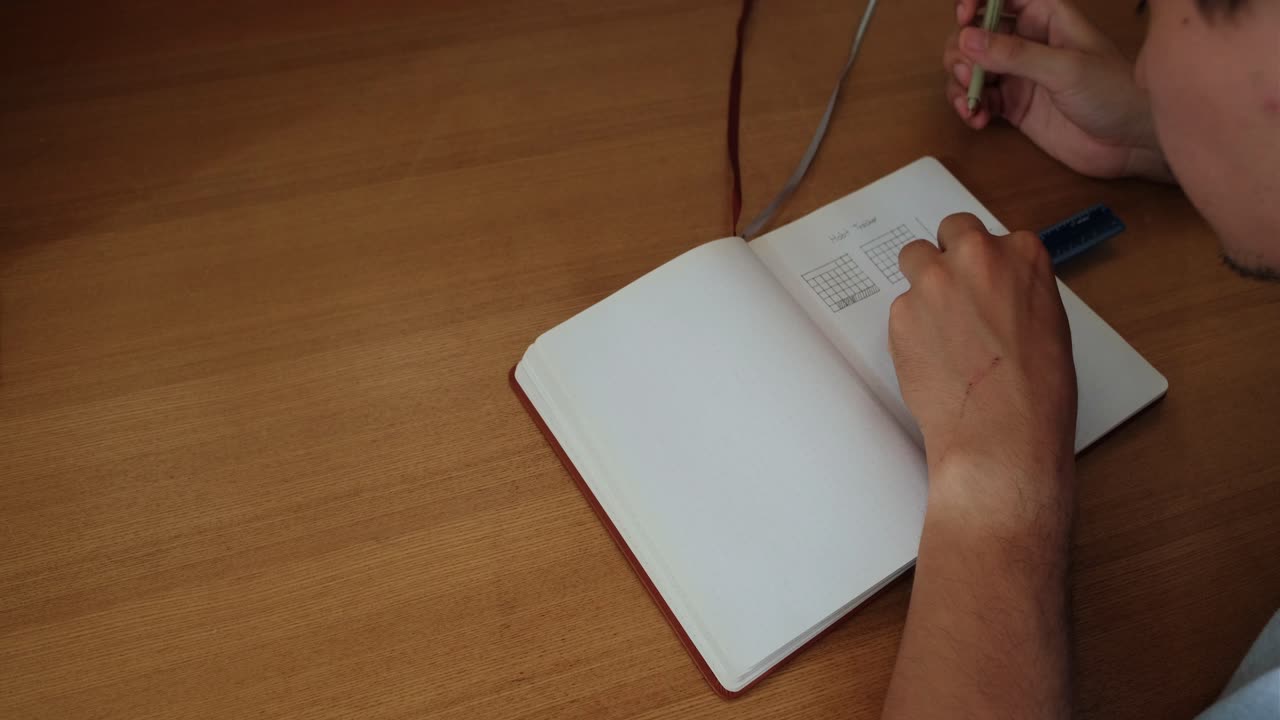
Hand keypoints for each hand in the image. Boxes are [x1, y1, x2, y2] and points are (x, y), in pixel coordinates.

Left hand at [889, 214, 1075, 515]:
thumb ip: (1018, 290)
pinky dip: (911, 326)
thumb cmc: (1038, 392)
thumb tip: (998, 291)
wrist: (1001, 433)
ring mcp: (934, 281)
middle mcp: (976, 256)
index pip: (993, 236)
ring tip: (937, 324)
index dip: (985, 263)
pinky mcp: (901, 311)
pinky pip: (901, 307)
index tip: (984, 283)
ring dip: (922, 282)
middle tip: (955, 292)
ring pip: (914, 260)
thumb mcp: (1050, 323)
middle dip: (950, 256)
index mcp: (1023, 255)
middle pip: (950, 231)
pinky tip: (930, 357)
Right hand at [945, 0, 1171, 180]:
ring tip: (970, 104)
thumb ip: (1014, 54)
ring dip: (960, 84)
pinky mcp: (1013, 105)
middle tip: (965, 74)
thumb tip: (968, 39)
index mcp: (1046, 16)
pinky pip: (978, 98)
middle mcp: (1027, 41)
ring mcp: (1018, 74)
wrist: (1130, 142)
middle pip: (975, 33)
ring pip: (970, 67)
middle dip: (962, 52)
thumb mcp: (1065, 68)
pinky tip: (977, 119)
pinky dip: (970, 107)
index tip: (964, 20)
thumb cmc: (1114, 93)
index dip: (975, 2)